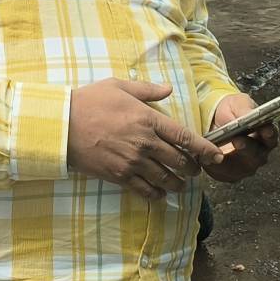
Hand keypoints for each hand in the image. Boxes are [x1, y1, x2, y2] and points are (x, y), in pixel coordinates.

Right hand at [67, 79, 221, 200]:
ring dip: (177, 183)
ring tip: (180, 184)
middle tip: (195, 170)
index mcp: (148, 119)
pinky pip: (145, 190)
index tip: (216, 156)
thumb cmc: (90, 101)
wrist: (63, 125)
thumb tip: (168, 88)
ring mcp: (133, 161)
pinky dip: (157, 194)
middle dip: (192, 168)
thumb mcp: (119, 86)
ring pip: (165, 178)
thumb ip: (147, 89)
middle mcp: (145, 142)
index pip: (184, 137)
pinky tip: (160, 194)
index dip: (204, 148)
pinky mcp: (120, 176)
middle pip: (179, 161)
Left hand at [203, 93, 277, 183]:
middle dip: (248, 148)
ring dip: (230, 161)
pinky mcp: (230, 173)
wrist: (213, 119)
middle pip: (257, 155)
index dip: (269, 134)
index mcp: (265, 134)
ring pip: (242, 168)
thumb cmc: (230, 111)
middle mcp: (259, 152)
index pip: (271, 136)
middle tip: (238, 140)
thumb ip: (244, 110)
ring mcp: (246, 165)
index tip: (265, 130)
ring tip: (219, 152)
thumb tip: (249, 115)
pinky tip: (208, 159)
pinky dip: (216, 167)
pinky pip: (225, 174)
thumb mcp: (237, 104)